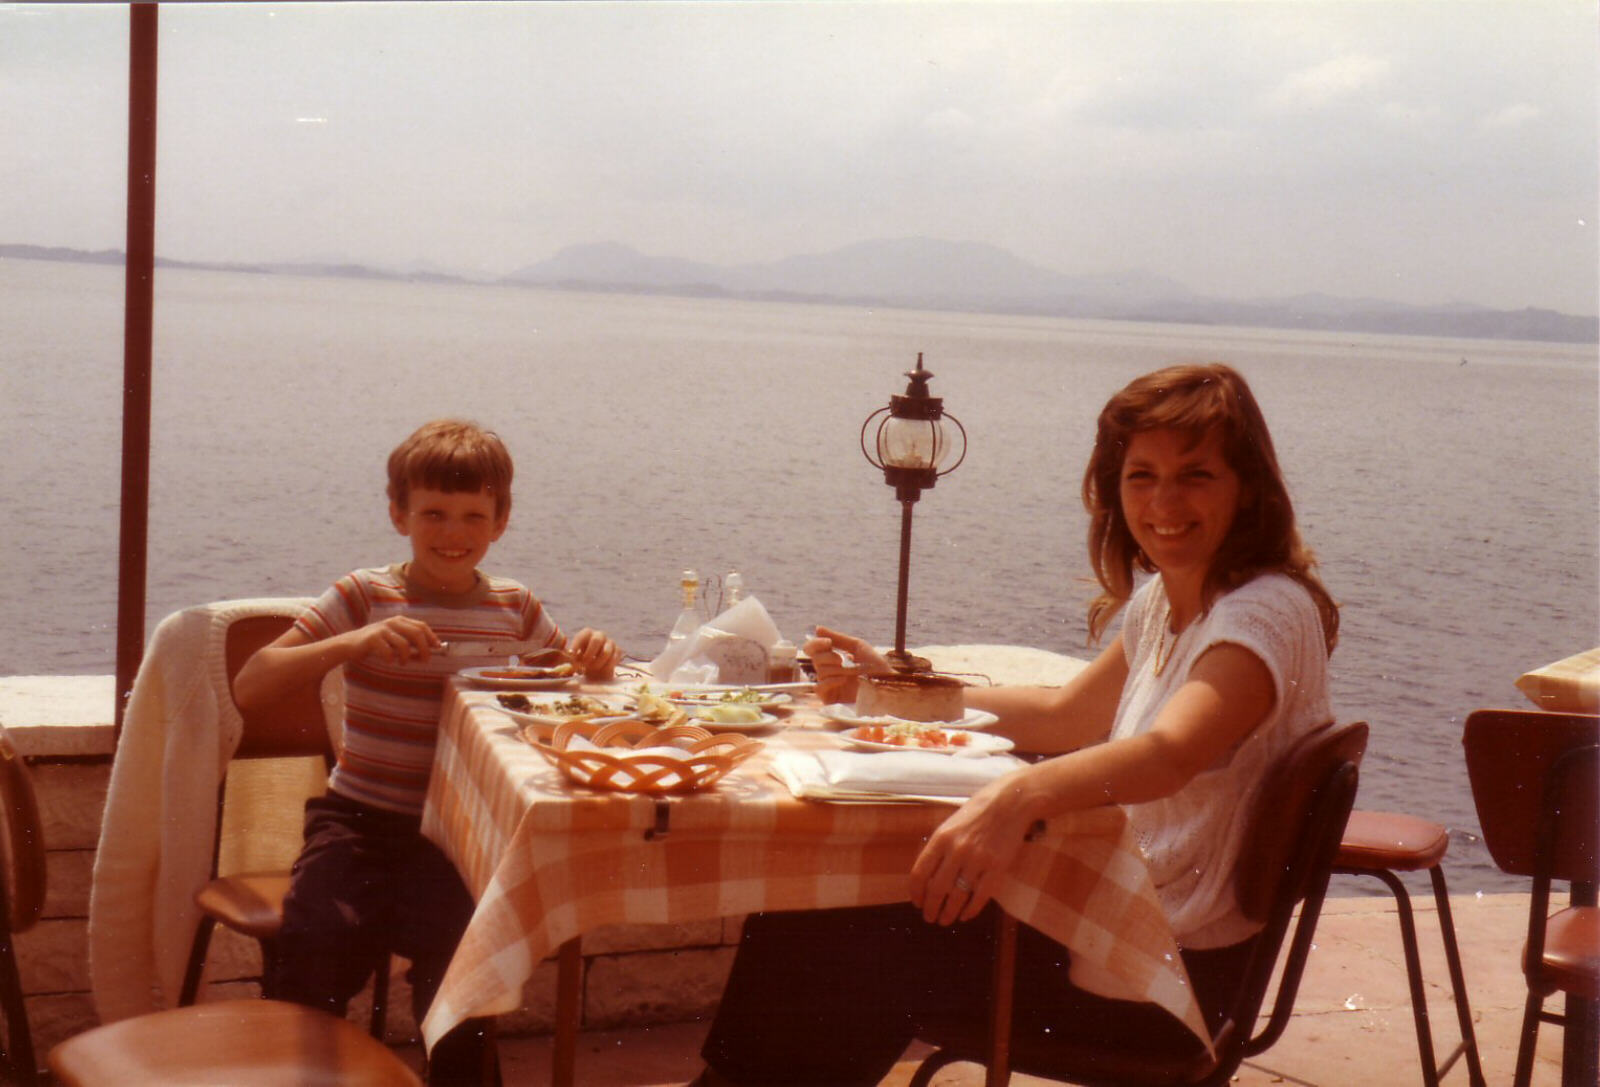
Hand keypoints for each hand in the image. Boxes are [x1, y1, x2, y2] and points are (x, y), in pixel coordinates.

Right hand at [352, 616, 439, 664]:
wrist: (350, 644)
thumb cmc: (376, 644)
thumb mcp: (394, 640)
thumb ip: (410, 643)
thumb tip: (429, 652)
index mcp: (399, 620)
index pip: (421, 626)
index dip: (431, 637)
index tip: (437, 648)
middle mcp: (392, 622)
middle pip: (417, 634)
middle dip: (424, 649)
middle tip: (425, 661)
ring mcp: (382, 629)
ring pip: (404, 645)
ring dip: (407, 657)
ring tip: (402, 662)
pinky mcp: (373, 639)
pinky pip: (389, 652)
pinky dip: (392, 659)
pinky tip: (389, 661)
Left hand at [566, 628, 620, 679]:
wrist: (595, 669)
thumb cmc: (581, 660)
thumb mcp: (574, 658)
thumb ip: (571, 657)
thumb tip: (569, 655)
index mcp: (587, 633)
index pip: (582, 636)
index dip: (576, 646)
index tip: (572, 656)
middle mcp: (599, 635)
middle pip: (596, 640)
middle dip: (588, 655)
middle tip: (583, 664)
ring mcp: (610, 642)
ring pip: (606, 652)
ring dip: (597, 663)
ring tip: (591, 669)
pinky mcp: (618, 651)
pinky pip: (613, 659)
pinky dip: (606, 667)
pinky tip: (600, 670)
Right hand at [803, 625, 890, 703]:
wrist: (888, 687)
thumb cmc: (876, 667)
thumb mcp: (858, 648)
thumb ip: (838, 638)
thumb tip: (817, 629)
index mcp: (834, 656)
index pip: (814, 648)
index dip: (816, 643)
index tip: (828, 642)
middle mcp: (830, 670)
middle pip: (815, 659)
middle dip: (828, 657)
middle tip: (841, 660)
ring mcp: (830, 685)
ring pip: (819, 672)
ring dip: (836, 670)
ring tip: (852, 672)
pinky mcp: (830, 699)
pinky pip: (819, 688)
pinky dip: (830, 682)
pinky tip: (843, 680)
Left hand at [908, 774, 1033, 925]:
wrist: (1010, 802)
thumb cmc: (978, 812)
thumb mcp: (951, 824)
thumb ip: (939, 847)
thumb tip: (926, 876)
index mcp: (941, 838)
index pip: (920, 873)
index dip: (916, 893)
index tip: (917, 902)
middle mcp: (956, 850)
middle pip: (936, 889)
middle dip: (930, 908)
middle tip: (929, 918)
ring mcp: (977, 860)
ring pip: (957, 896)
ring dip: (949, 913)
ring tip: (945, 920)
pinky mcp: (997, 867)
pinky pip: (980, 896)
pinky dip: (971, 910)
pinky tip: (965, 916)